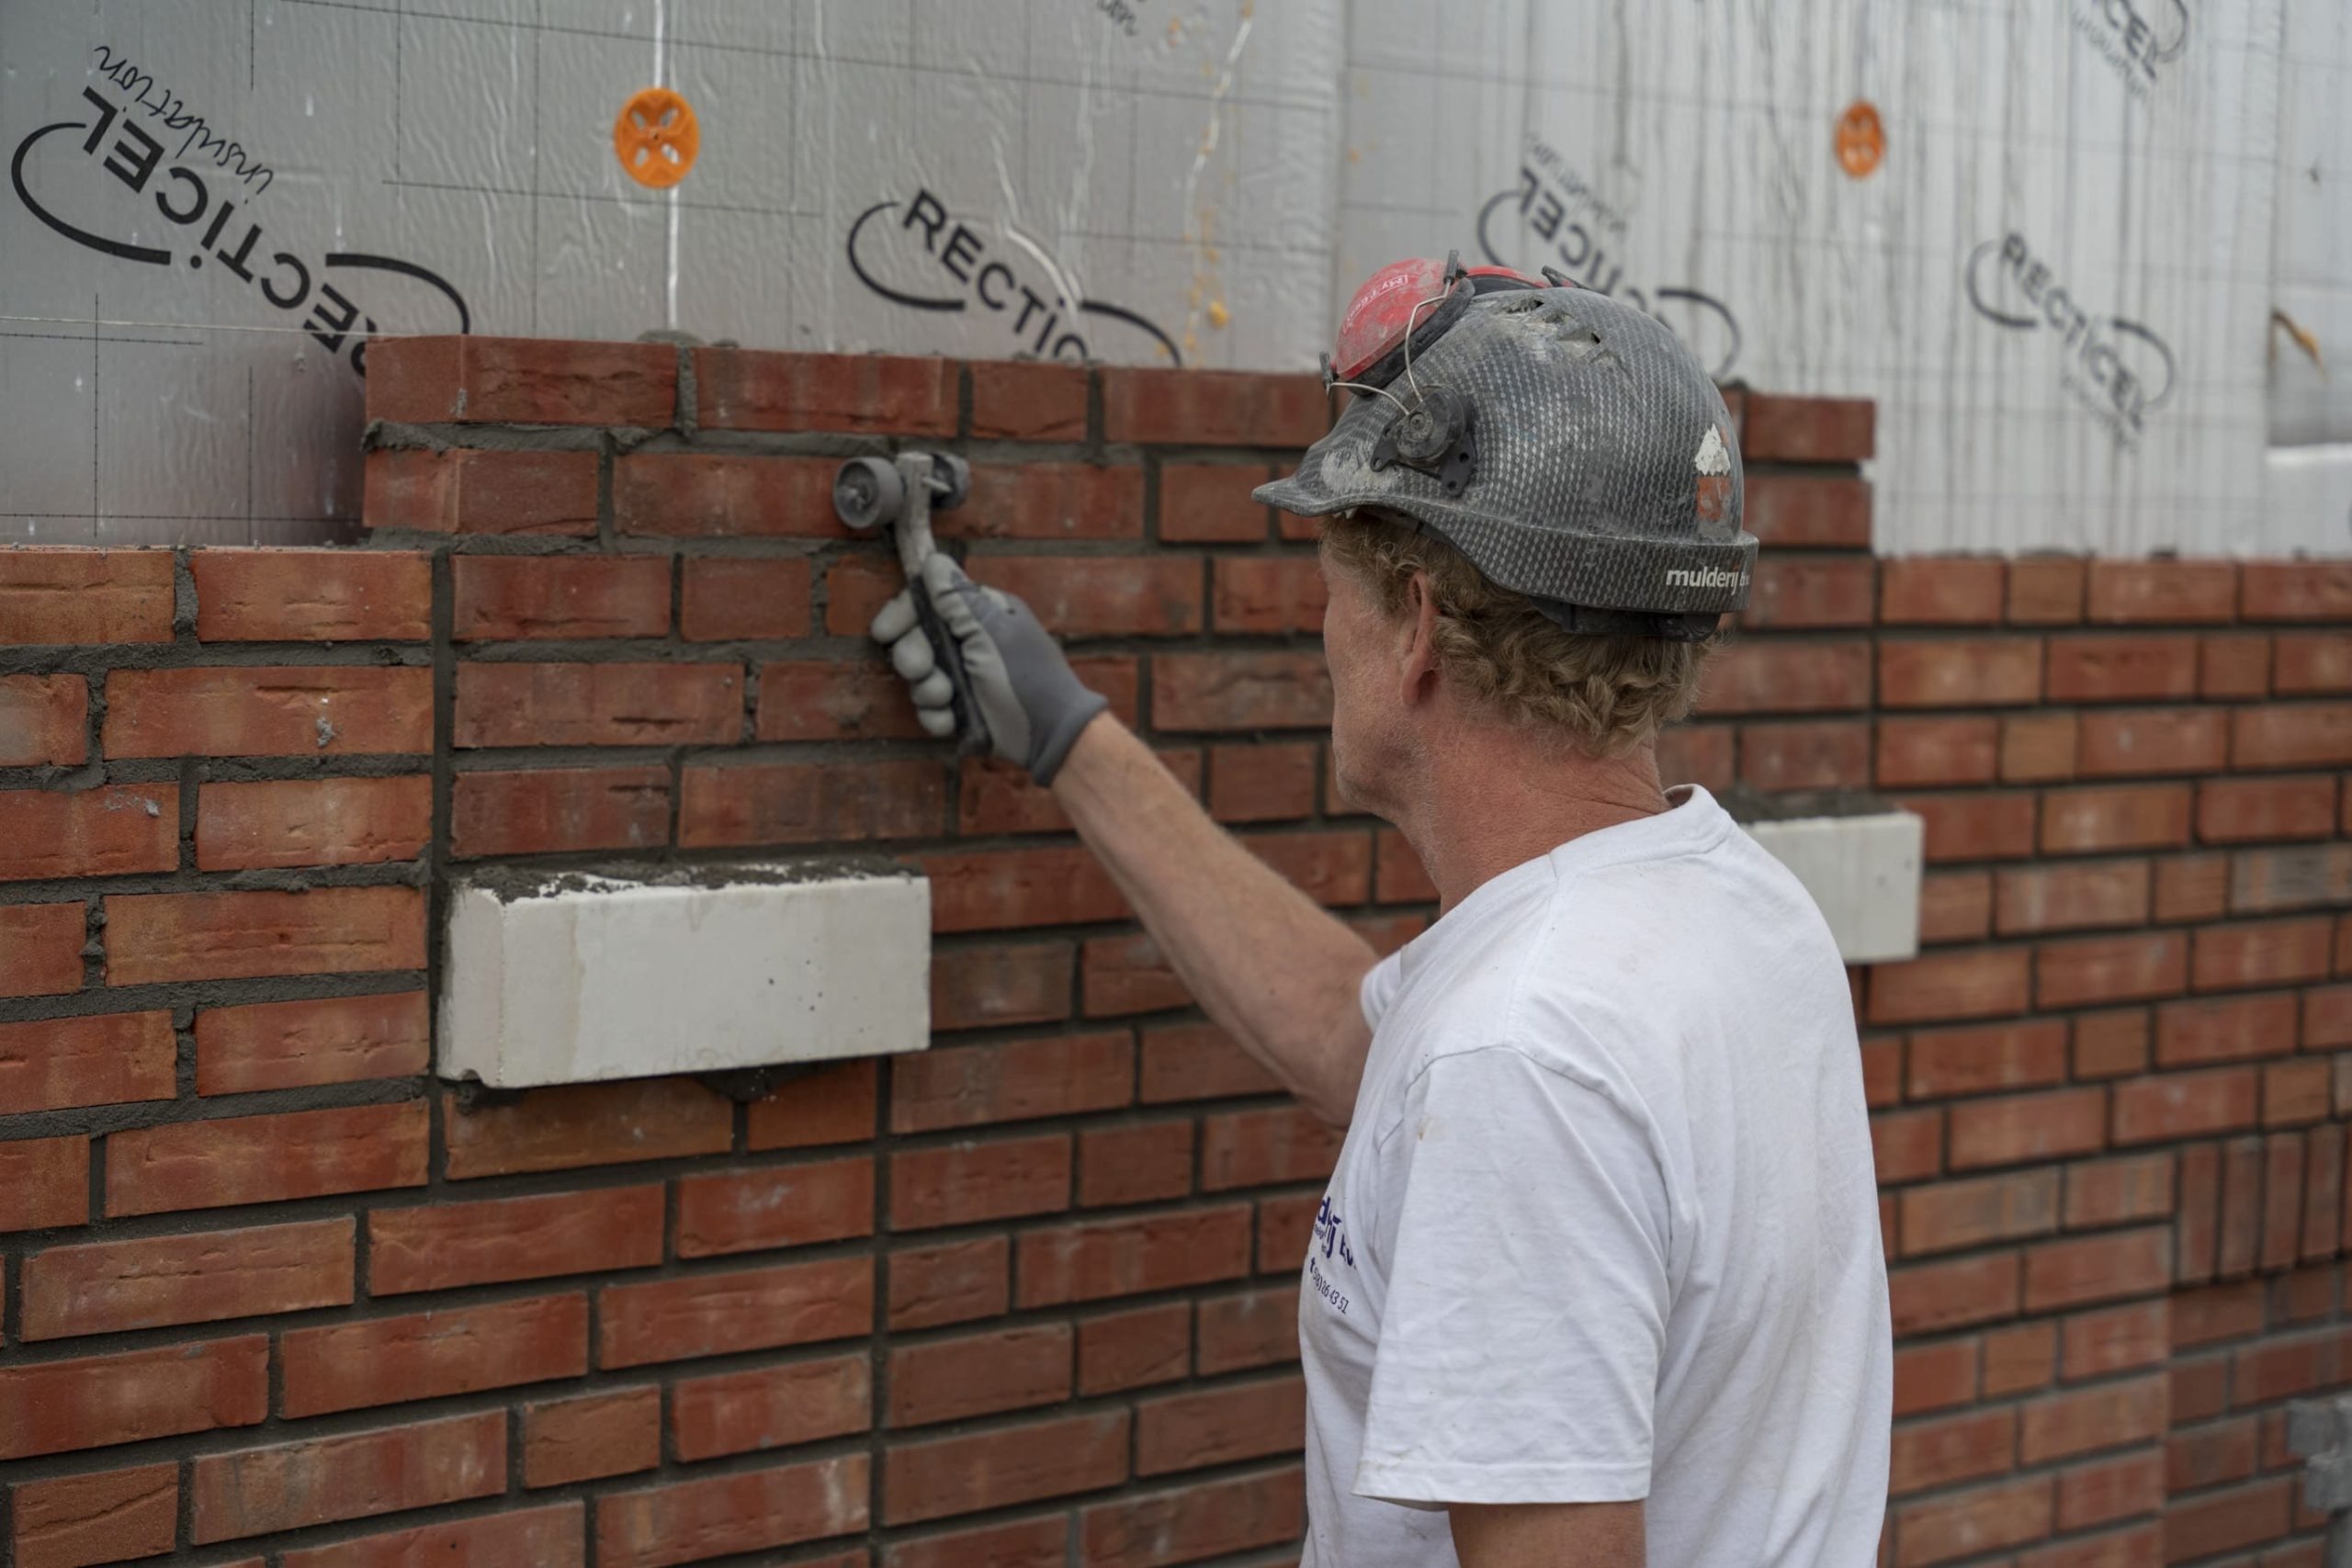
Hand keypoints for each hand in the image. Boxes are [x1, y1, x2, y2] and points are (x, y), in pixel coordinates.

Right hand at [870, 553, 1108, 784]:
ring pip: (918, 678)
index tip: (885, 631)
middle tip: (921, 669)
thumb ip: (958, 600)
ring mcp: (963, 676)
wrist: (1049, 734)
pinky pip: (929, 709)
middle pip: (915, 640)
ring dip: (928, 690)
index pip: (929, 602)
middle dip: (914, 657)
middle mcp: (968, 641)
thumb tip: (933, 561)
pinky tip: (953, 720)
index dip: (903, 615)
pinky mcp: (959, 709)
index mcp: (981, 614)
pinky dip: (937, 716)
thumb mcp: (991, 634)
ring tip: (948, 697)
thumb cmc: (1028, 677)